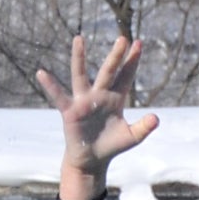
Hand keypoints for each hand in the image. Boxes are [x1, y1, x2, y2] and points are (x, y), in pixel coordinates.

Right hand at [36, 35, 160, 175]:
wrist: (92, 160)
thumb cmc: (111, 146)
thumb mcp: (132, 137)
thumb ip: (144, 127)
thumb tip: (157, 118)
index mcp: (115, 99)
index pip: (125, 76)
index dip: (132, 61)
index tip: (138, 43)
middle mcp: (99, 95)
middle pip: (108, 72)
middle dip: (116, 56)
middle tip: (122, 39)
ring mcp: (84, 101)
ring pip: (81, 75)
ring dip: (80, 58)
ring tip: (79, 39)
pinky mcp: (70, 111)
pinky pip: (59, 96)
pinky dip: (51, 86)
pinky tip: (42, 73)